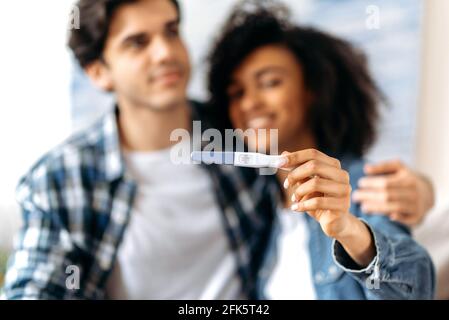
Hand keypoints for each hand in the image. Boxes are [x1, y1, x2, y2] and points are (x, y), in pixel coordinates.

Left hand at [280, 149, 374, 265]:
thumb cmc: (319, 200)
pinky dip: (302, 205)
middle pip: (314, 166)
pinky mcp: (343, 205)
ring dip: (299, 192)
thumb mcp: (306, 184)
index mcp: (333, 165)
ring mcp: (344, 189)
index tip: (278, 163)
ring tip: (294, 199)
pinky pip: (318, 202)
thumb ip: (297, 169)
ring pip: (315, 183)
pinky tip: (296, 208)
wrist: (334, 222)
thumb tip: (283, 154)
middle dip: (295, 174)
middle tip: (286, 184)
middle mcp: (342, 175)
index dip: (295, 157)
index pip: (313, 154)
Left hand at [352, 160, 434, 226]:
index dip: (370, 183)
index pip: (385, 182)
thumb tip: (366, 169)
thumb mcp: (398, 167)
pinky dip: (397, 218)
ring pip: (394, 208)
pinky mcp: (418, 217)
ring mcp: (416, 206)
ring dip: (376, 208)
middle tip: (355, 196)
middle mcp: (413, 193)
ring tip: (363, 207)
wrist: (427, 193)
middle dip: (368, 196)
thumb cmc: (406, 178)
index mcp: (408, 179)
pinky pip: (406, 220)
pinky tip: (385, 217)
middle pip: (387, 196)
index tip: (360, 183)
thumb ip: (383, 166)